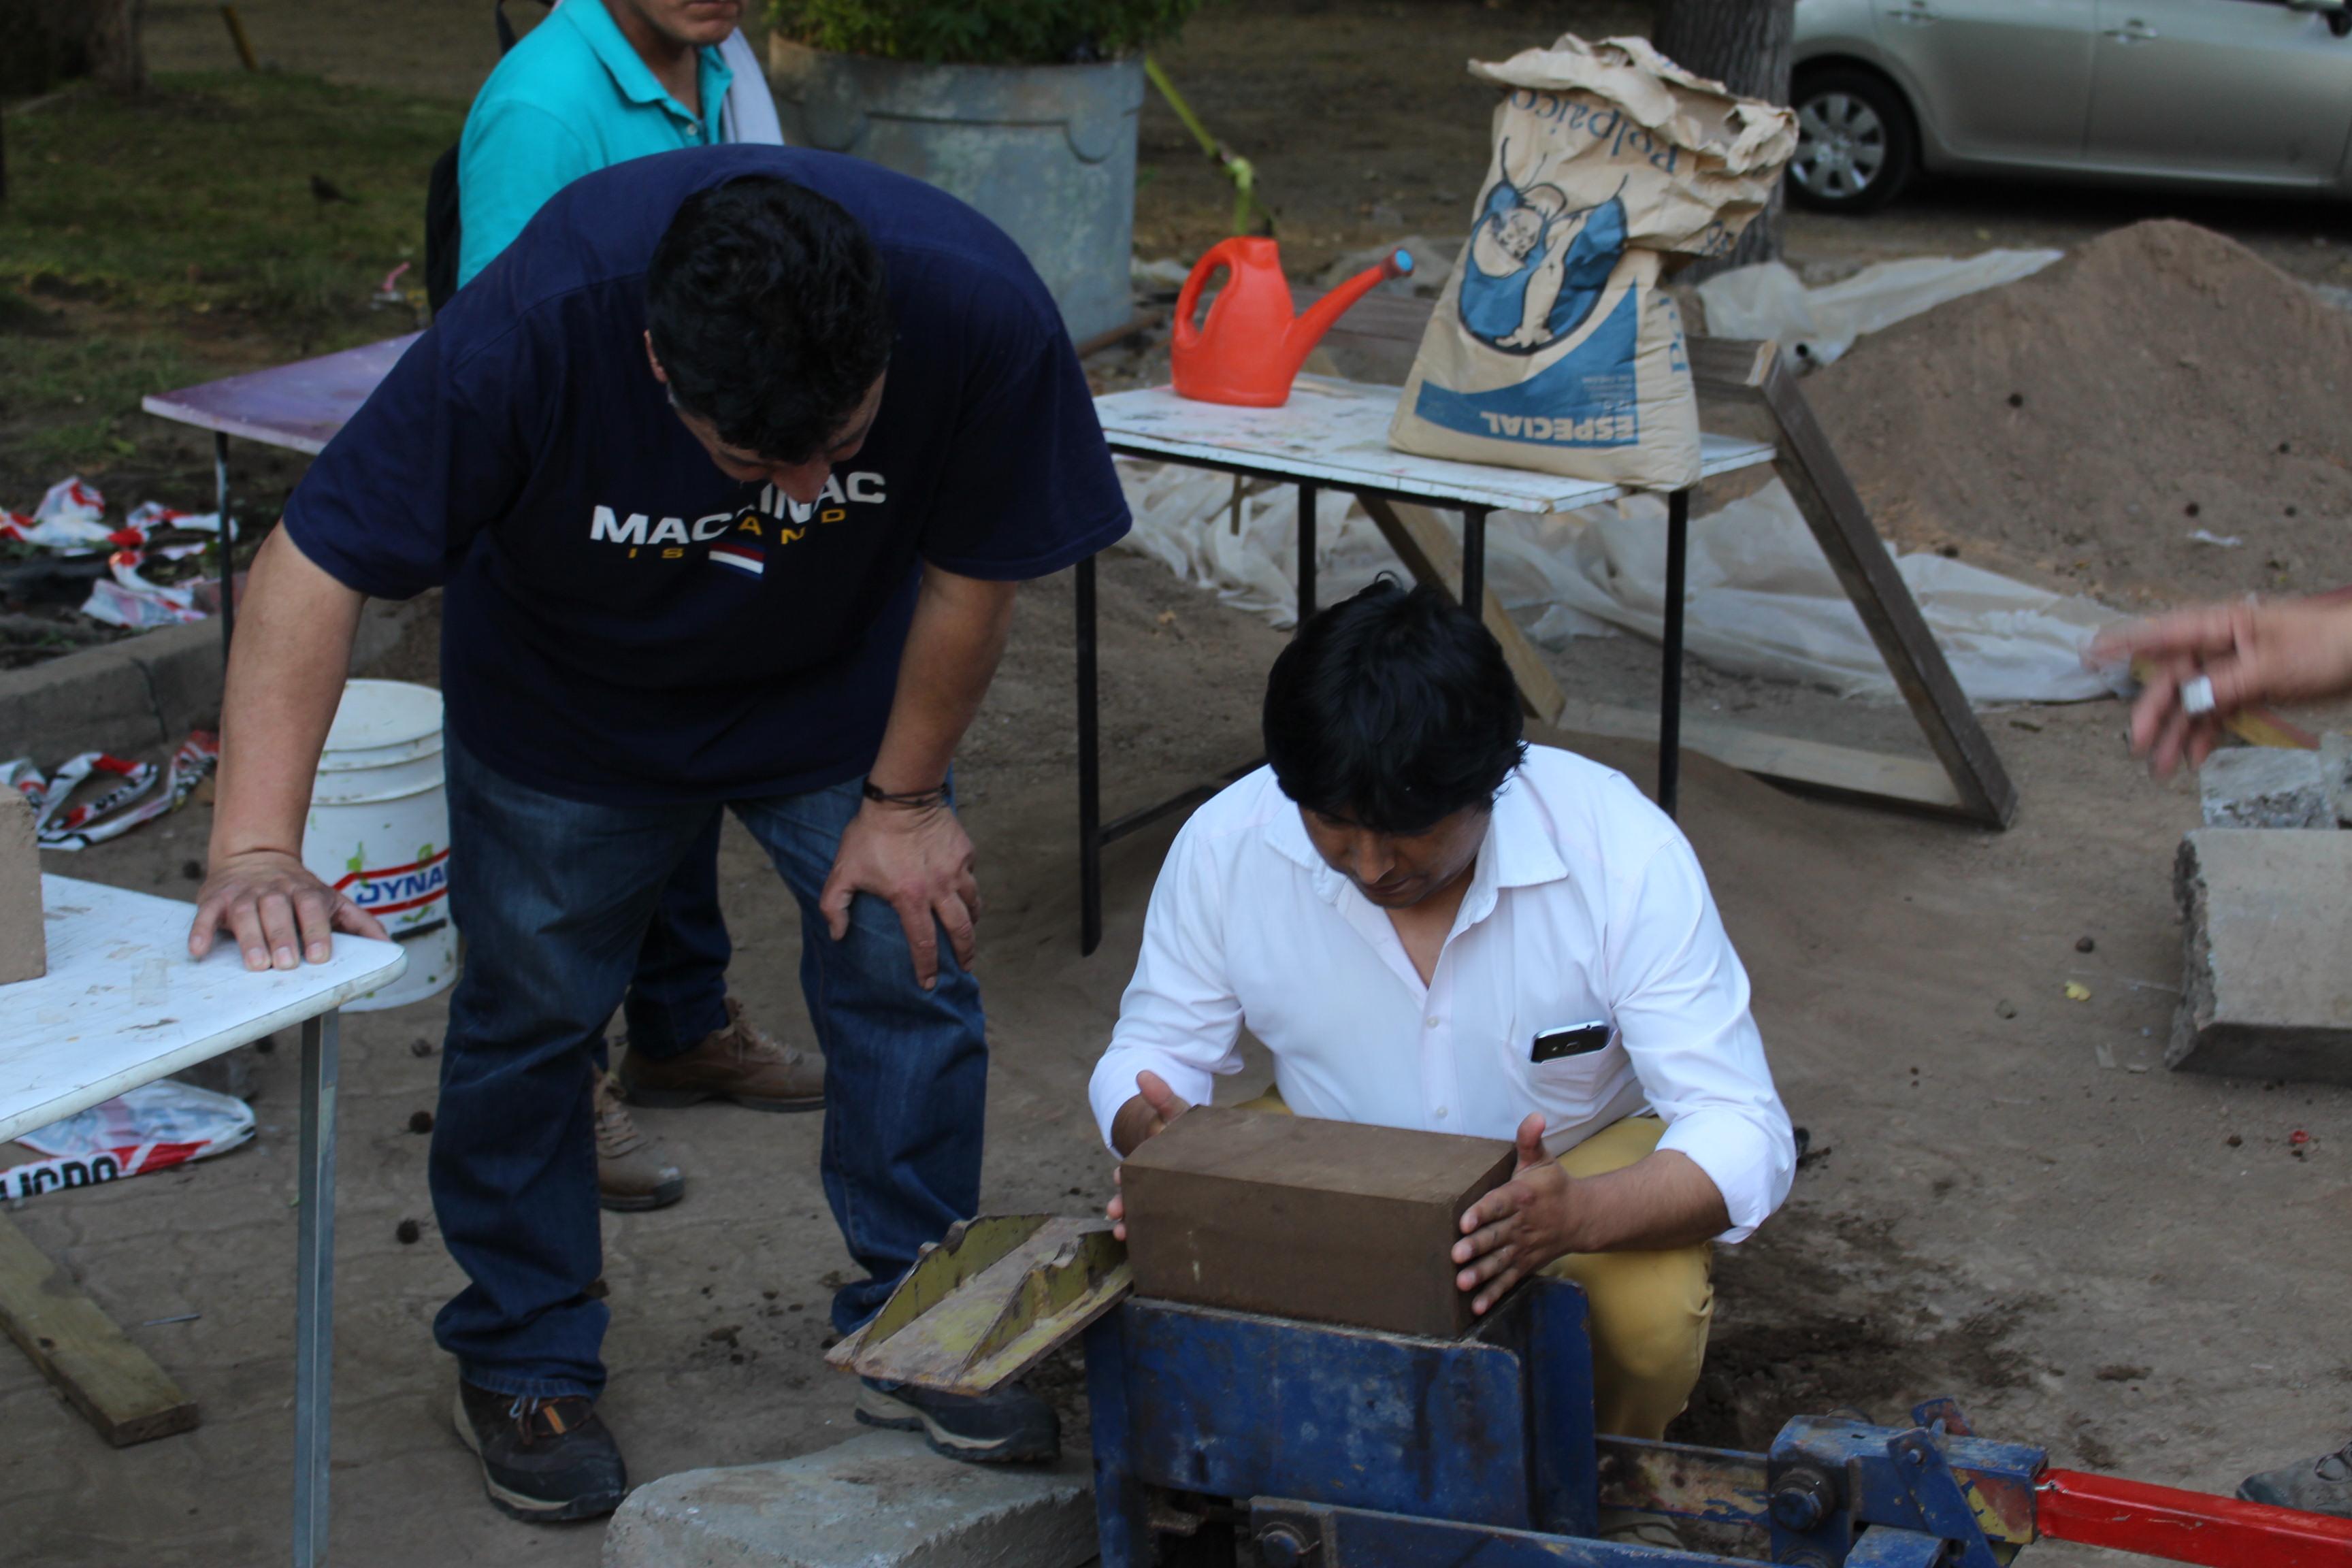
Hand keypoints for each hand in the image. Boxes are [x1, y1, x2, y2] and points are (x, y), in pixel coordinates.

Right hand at [188, 848, 387, 970]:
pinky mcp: (216, 898)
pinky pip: (206, 913)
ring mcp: (244, 894)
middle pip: (278, 911)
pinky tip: (199, 950)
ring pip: (245, 912)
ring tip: (256, 964)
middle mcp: (274, 891)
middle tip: (287, 964)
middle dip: (283, 937)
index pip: (313, 908)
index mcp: (306, 892)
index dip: (318, 931)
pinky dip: (201, 931)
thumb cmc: (299, 891)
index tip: (321, 956)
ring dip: (250, 938)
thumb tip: (389, 947)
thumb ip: (360, 923)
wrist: (256, 855)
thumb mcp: (333, 901)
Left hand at [819, 799, 978, 989]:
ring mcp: (956, 870)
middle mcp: (939, 889)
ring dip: (972, 922)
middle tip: (966, 966)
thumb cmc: (869, 835)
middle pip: (960, 930)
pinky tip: (963, 889)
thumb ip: (834, 906)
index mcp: (910, 899)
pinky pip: (972, 875)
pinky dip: (969, 887)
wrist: (900, 797)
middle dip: (965, 953)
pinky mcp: (965, 852)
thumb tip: (837, 935)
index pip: (924, 943)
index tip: (929, 983)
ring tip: (970, 930)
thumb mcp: (842, 871)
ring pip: (973, 904)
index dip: (927, 967)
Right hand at [1106, 1071, 1191, 1239]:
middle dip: (1120, 1203)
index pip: (1131, 1168)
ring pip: (1141, 1211)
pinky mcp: (1176, 1209)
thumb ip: (1161, 1096)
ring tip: (1122, 1233)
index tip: (1119, 1175)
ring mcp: (1161, 1196)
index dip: (1124, 1173)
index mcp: (1148, 1159)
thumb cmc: (1188, 1130)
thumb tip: (1142, 1073)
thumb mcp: (1177, 1112)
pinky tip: (1146, 1246)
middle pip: (1131, 1194)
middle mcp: (1149, 1181)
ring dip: (1130, 1223)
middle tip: (1114, 1212)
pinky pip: (1160, 1224)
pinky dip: (1150, 1234)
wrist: (1208, 1147)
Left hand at [1452, 1113, 1579, 1316]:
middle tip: (1456, 1255)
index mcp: (1522, 1196)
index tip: (1464, 1221)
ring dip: (1481, 1274)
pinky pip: (1509, 1281)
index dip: (1482, 1212)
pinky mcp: (1525, 1264)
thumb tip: (1534, 1116)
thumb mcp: (1542, 1159)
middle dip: (1477, 1247)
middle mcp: (1523, 1224)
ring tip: (1462, 1283)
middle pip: (1497, 1236)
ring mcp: (1524, 1247)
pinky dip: (1494, 1295)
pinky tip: (1476, 1307)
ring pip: (1501, 1262)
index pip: (1499, 1203)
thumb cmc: (1553, 1185)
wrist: (1583, 1217)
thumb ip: (1530, 1140)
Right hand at [2089, 594, 2351, 777]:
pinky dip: (2205, 738)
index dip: (2125, 644)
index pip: (2164, 634)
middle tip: (2135, 742)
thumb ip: (2228, 684)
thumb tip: (2190, 701)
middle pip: (2174, 680)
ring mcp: (2232, 669)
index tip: (2090, 653)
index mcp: (2223, 627)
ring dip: (2176, 735)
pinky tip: (2195, 759)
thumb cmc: (2328, 645)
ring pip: (2192, 704)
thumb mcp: (2275, 666)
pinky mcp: (2247, 690)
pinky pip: (2215, 716)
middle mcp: (2221, 647)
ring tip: (2160, 768)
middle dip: (2154, 714)